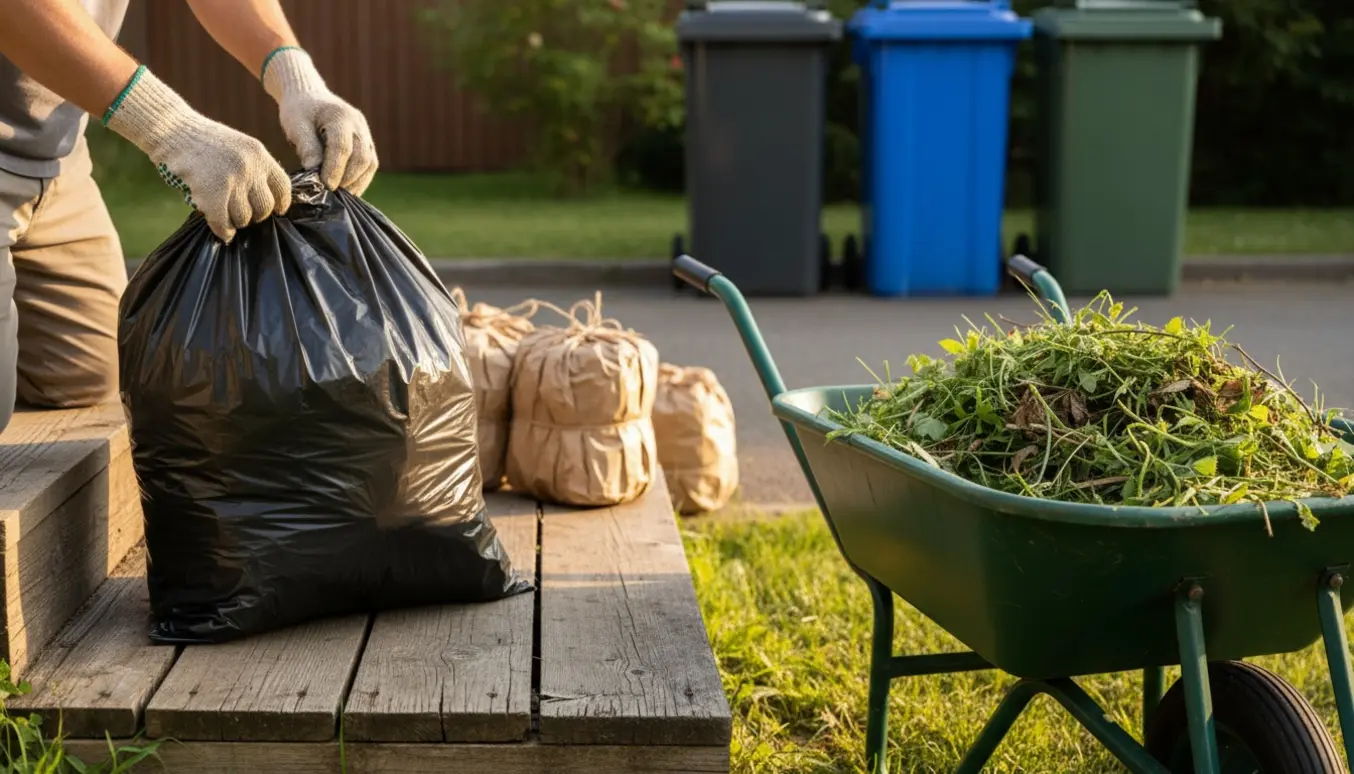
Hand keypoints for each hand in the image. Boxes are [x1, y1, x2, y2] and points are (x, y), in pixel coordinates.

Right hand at [105, 67, 291, 242]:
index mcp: (259, 154)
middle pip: (265, 207)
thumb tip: (266, 203)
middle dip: (255, 216)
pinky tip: (222, 232)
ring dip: (235, 221)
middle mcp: (250, 167)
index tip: (277, 211)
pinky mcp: (212, 194)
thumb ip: (253, 169)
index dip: (281, 203)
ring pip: (244, 218)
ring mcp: (232, 181)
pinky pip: (223, 222)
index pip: (283, 186)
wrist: (172, 130)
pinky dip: (223, 231)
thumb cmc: (203, 141)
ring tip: (226, 215)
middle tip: (243, 215)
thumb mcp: (238, 147)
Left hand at [263, 47, 377, 194]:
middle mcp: (358, 124)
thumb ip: (307, 147)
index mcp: (340, 115)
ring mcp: (365, 133)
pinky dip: (360, 179)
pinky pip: (370, 164)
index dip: (335, 169)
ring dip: (357, 182)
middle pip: (362, 157)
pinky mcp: (367, 142)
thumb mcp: (296, 125)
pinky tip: (347, 188)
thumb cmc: (299, 111)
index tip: (324, 186)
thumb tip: (315, 174)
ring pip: (370, 163)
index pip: (342, 147)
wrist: (309, 96)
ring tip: (340, 195)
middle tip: (331, 193)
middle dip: (347, 179)